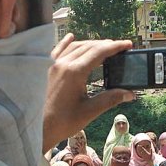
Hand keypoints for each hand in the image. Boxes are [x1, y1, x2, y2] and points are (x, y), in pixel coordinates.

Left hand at [42, 34, 133, 152]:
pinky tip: (71, 37)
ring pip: (74, 46)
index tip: (128, 44)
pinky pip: (58, 50)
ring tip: (103, 46)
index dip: (116, 46)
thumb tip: (129, 93)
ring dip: (90, 44)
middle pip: (88, 46)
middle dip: (106, 45)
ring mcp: (52, 64)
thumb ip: (111, 99)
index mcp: (75, 72)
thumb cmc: (62, 122)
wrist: (36, 129)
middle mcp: (63, 63)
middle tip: (119, 47)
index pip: (99, 52)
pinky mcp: (46, 69)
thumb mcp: (90, 111)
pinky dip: (67, 43)